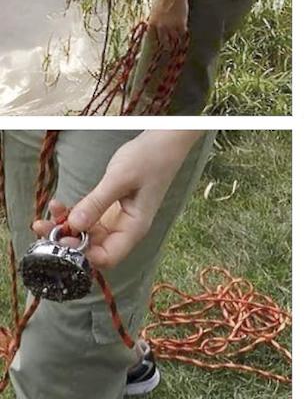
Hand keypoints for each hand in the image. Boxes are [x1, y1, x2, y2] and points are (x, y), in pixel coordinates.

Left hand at [32, 131, 200, 268]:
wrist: (164, 141)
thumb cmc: (150, 159)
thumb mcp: (120, 179)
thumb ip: (96, 203)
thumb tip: (73, 226)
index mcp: (134, 227)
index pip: (107, 257)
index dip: (83, 255)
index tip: (62, 240)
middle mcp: (125, 228)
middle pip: (93, 248)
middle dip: (67, 241)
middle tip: (43, 227)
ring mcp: (118, 218)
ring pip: (87, 234)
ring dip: (66, 227)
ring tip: (46, 216)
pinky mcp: (111, 207)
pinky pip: (88, 218)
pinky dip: (73, 214)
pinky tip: (59, 205)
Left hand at [147, 0, 189, 48]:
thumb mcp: (155, 8)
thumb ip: (156, 18)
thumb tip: (156, 24)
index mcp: (153, 22)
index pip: (152, 37)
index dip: (155, 42)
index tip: (157, 47)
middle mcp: (161, 27)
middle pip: (163, 41)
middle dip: (166, 45)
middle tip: (168, 49)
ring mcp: (171, 27)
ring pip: (173, 40)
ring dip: (175, 43)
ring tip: (177, 46)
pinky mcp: (181, 25)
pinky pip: (182, 35)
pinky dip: (183, 37)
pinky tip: (184, 39)